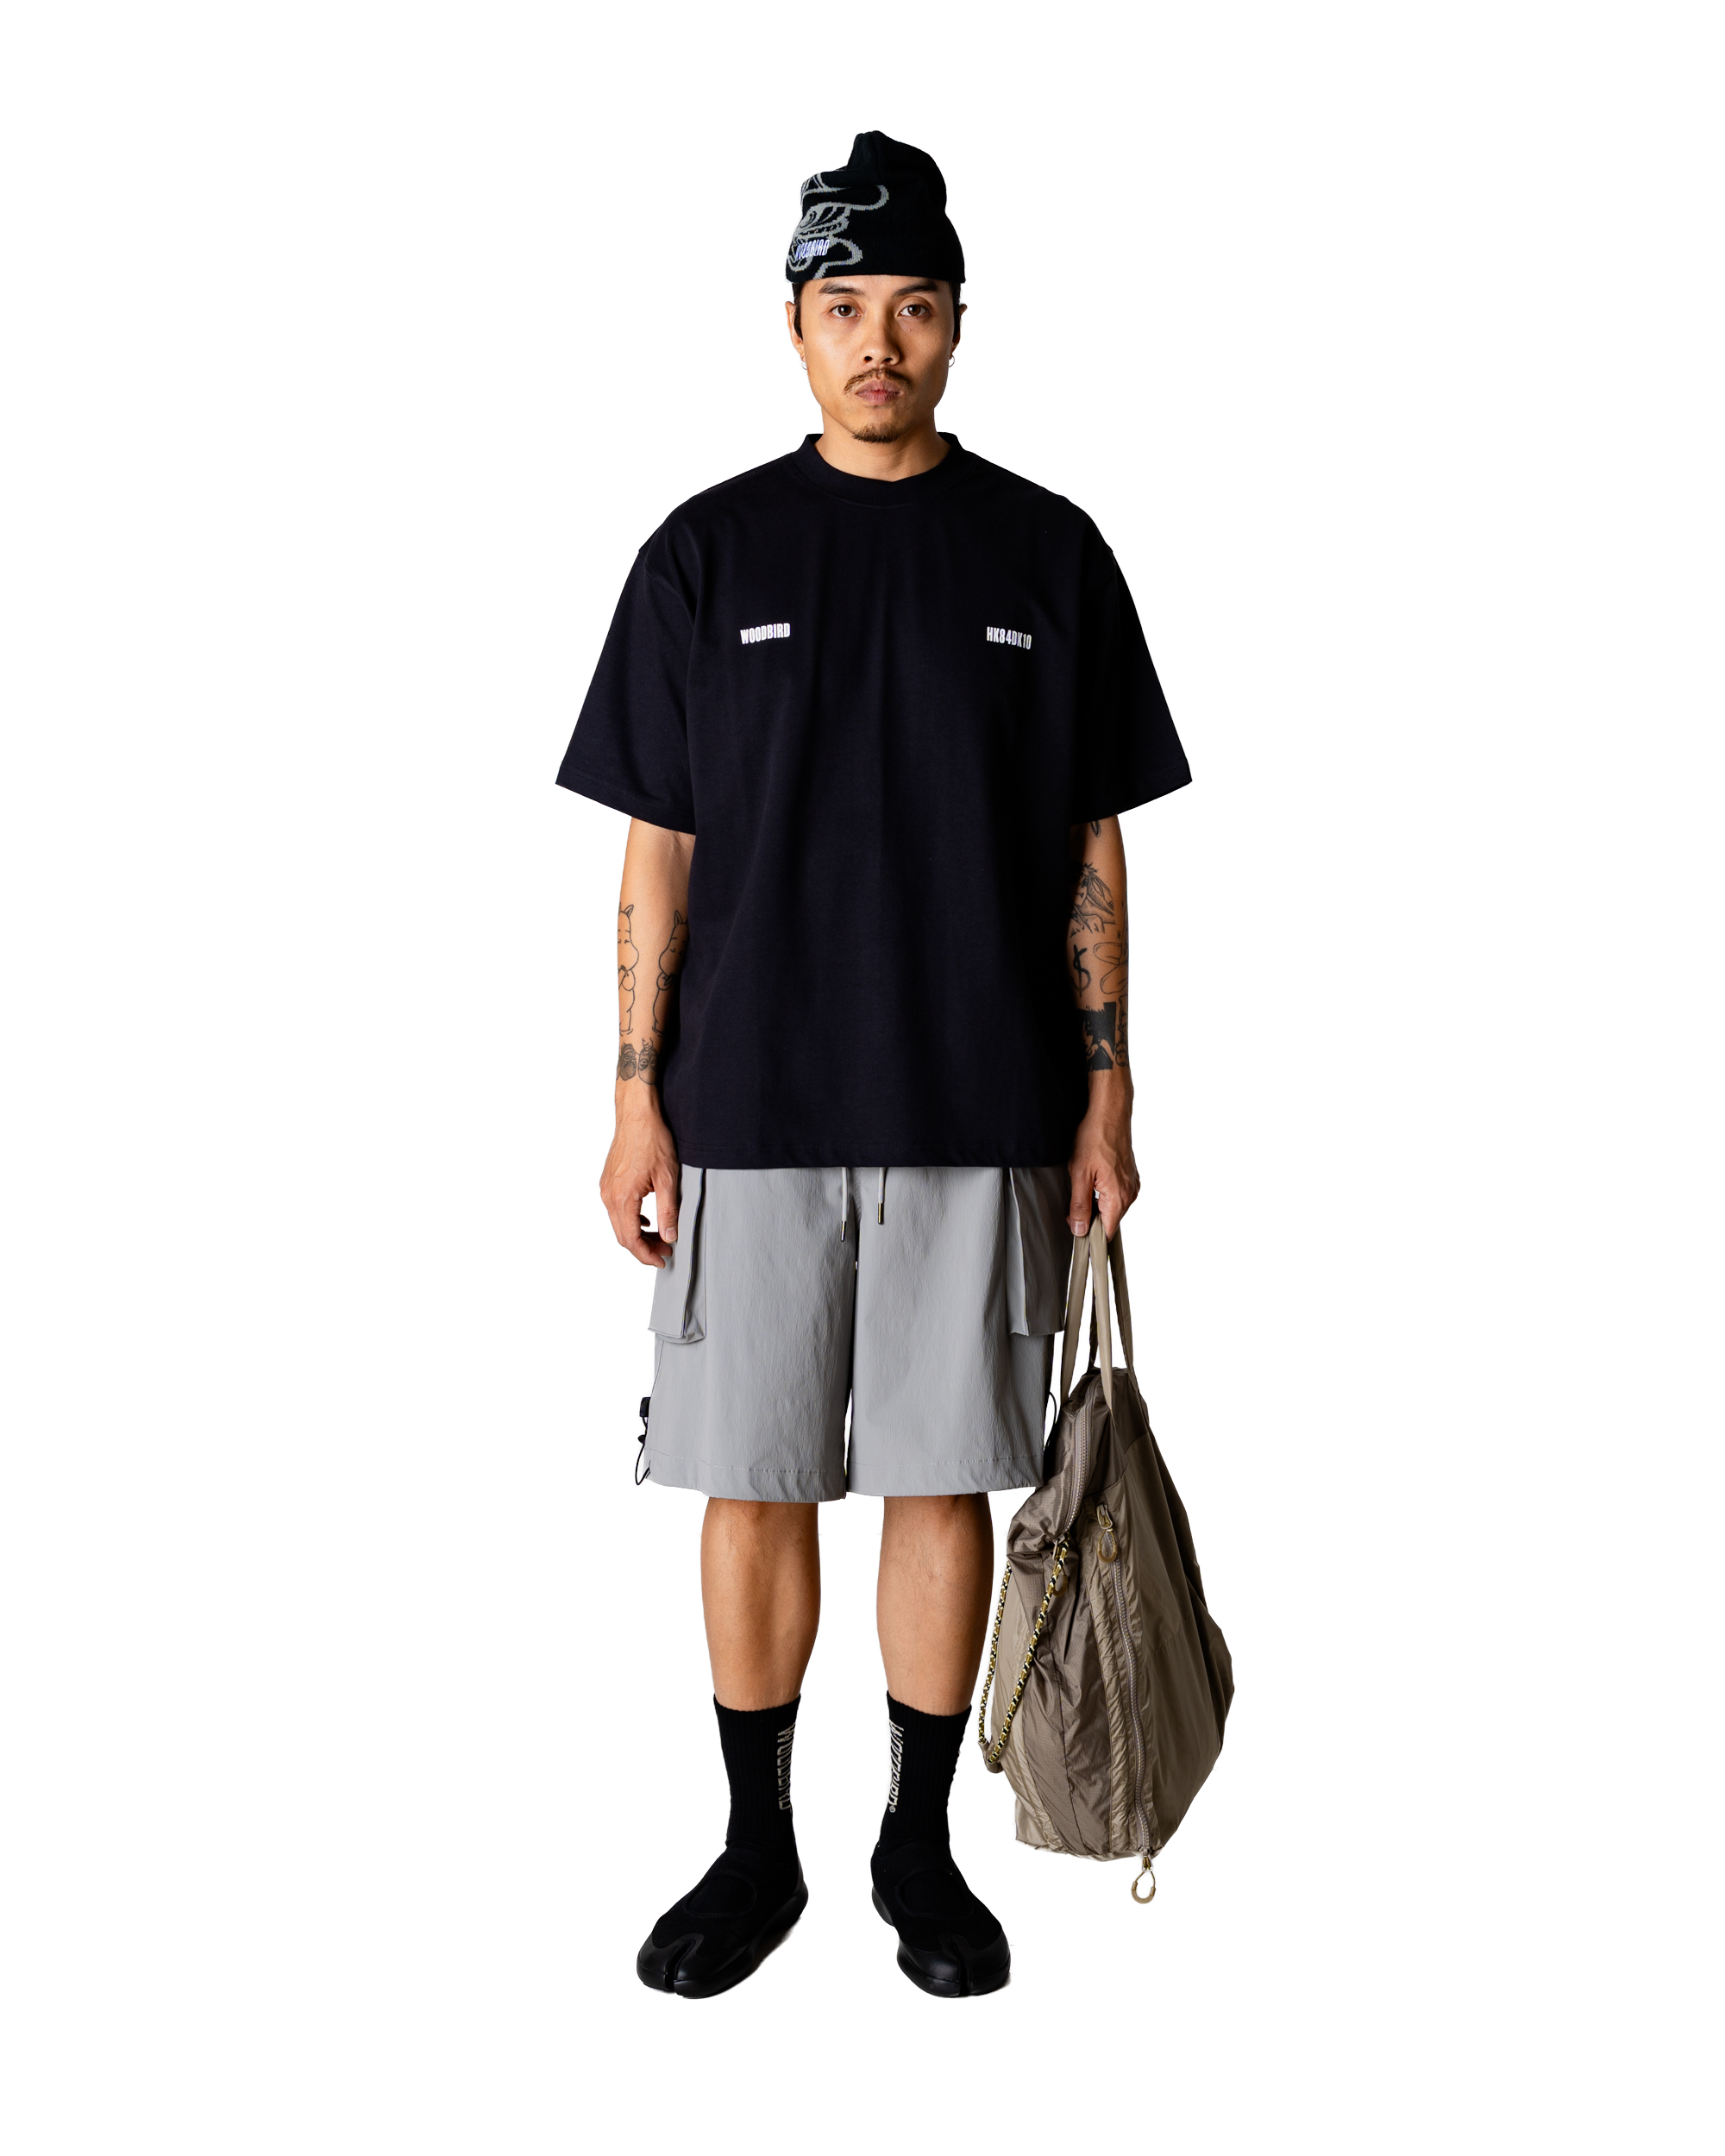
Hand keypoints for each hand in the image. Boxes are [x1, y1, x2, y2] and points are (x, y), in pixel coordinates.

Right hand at [601, 1091, 681, 1265]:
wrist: (637, 1115)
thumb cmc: (652, 1139)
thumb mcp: (668, 1178)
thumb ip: (668, 1211)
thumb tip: (669, 1236)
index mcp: (623, 1198)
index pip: (631, 1239)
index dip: (647, 1255)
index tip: (662, 1260)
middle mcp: (609, 1195)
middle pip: (623, 1235)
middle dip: (643, 1248)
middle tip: (664, 1250)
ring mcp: (606, 1188)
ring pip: (619, 1223)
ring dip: (637, 1234)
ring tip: (659, 1237)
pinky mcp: (608, 1181)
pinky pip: (616, 1210)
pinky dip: (631, 1220)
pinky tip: (647, 1219)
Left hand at [1067, 1077, 1139, 1238]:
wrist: (1109, 1113)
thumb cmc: (1095, 1138)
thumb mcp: (1079, 1174)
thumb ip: (1080, 1206)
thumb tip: (1079, 1230)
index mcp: (1119, 1198)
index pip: (1106, 1232)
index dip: (1088, 1233)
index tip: (1075, 1226)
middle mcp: (1130, 1193)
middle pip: (1109, 1220)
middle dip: (1090, 1217)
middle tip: (1073, 1202)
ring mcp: (1132, 1184)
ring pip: (1111, 1207)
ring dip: (1096, 1203)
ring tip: (1084, 1183)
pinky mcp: (1130, 1176)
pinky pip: (1116, 1194)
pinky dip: (1103, 1192)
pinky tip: (1093, 1177)